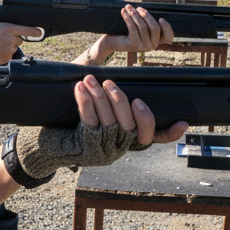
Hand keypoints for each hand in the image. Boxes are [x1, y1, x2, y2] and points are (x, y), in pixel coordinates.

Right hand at [0, 0, 41, 65]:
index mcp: (8, 29)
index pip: (27, 30)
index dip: (35, 31)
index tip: (40, 32)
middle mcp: (11, 40)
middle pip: (20, 38)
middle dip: (14, 37)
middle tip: (1, 36)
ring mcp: (10, 50)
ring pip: (15, 46)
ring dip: (9, 45)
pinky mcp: (7, 58)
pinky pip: (10, 54)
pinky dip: (5, 52)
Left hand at [13, 76, 188, 181]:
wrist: (46, 147)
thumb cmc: (73, 127)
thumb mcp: (96, 117)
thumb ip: (111, 106)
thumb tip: (115, 81)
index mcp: (126, 142)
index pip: (152, 139)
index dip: (169, 133)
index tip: (183, 122)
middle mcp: (118, 148)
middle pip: (130, 124)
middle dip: (120, 100)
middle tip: (109, 83)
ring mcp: (103, 149)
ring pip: (110, 121)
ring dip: (100, 96)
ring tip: (91, 79)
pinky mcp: (85, 145)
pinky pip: (89, 120)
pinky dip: (85, 101)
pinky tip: (81, 88)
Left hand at [82, 6, 173, 64]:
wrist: (113, 42)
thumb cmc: (128, 31)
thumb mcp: (141, 26)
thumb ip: (147, 20)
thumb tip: (147, 9)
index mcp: (158, 41)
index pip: (169, 37)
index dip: (167, 27)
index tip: (160, 18)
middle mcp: (152, 46)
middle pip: (154, 28)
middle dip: (146, 15)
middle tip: (138, 8)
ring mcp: (143, 47)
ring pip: (142, 27)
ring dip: (134, 14)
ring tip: (128, 7)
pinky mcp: (133, 45)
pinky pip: (132, 28)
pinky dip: (128, 18)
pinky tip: (123, 12)